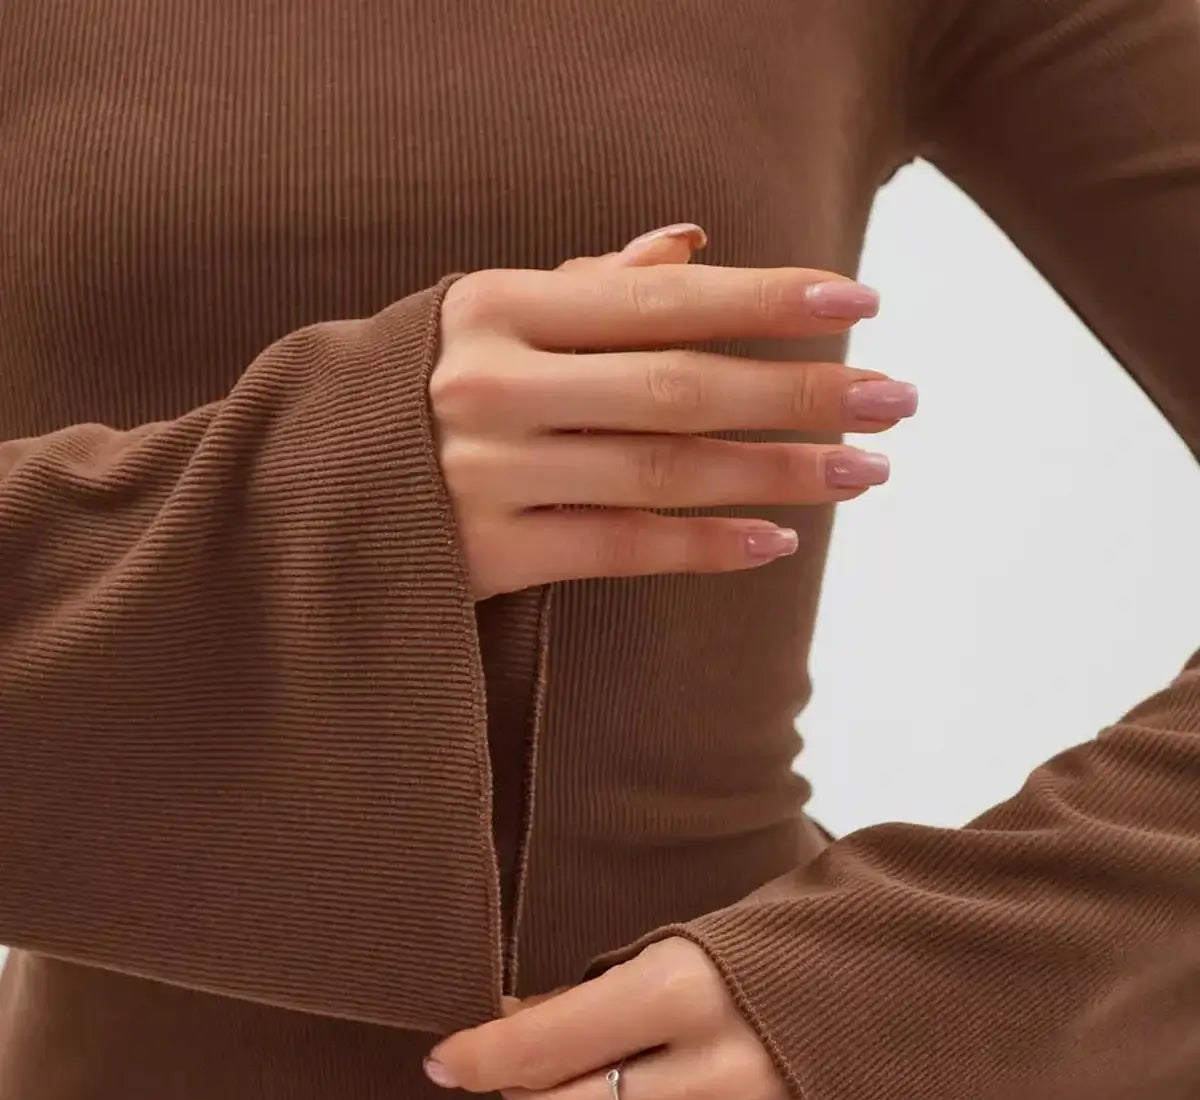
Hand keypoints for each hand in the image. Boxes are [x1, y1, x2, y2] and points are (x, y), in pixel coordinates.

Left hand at [422, 937, 850, 1099]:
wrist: (943, 982)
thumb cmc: (812, 946)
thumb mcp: (711, 937)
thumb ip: (622, 986)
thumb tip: (520, 1020)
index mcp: (693, 989)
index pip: (546, 1041)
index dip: (478, 1055)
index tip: (444, 1061)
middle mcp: (724, 1073)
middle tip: (515, 1089)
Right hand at [431, 223, 915, 599]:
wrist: (287, 498)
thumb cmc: (404, 397)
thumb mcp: (476, 319)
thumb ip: (583, 289)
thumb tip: (693, 246)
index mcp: (496, 306)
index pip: (662, 298)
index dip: (767, 299)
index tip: (859, 304)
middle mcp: (491, 384)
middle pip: (681, 386)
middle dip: (801, 391)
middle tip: (896, 399)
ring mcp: (487, 475)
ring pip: (664, 471)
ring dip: (777, 470)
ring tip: (864, 470)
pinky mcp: (484, 558)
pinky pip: (620, 549)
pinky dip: (705, 546)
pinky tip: (778, 539)